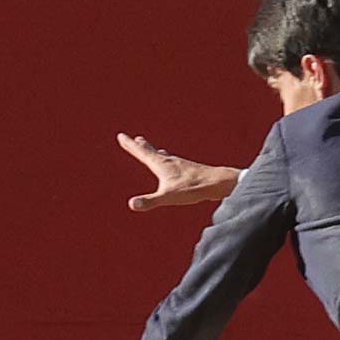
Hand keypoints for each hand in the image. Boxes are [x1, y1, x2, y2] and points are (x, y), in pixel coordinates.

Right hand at [118, 133, 241, 210]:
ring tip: (151, 148)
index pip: (142, 153)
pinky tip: (172, 164)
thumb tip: (132, 204)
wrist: (218, 183)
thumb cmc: (194, 189)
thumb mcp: (168, 197)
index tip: (121, 135)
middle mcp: (170, 162)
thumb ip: (150, 201)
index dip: (130, 145)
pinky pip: (173, 163)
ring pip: (163, 156)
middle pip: (151, 152)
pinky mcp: (188, 171)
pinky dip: (167, 160)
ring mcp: (180, 165)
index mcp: (162, 165)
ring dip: (154, 152)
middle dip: (141, 146)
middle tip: (134, 139)